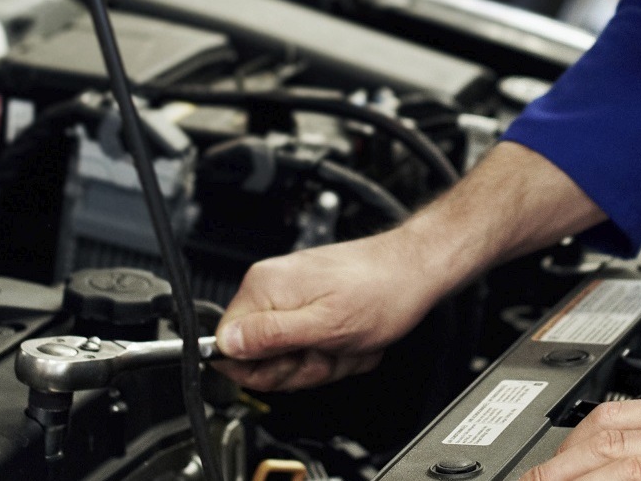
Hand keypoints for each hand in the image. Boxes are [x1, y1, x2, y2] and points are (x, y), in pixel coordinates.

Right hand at [212, 231, 449, 391]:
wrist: (414, 272)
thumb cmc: (380, 292)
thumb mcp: (324, 326)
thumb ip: (270, 336)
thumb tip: (226, 345)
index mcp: (264, 288)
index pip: (228, 345)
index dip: (261, 367)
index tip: (293, 361)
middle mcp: (271, 288)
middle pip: (260, 357)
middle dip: (300, 366)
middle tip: (327, 350)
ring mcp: (292, 296)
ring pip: (289, 356)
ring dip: (323, 360)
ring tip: (344, 342)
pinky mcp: (310, 304)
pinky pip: (309, 346)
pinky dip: (334, 351)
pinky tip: (350, 338)